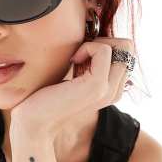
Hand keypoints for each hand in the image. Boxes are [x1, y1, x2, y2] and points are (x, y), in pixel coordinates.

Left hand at [10, 37, 134, 140]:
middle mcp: (114, 92)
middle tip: (78, 55)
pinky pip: (104, 50)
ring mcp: (107, 90)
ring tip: (75, 59)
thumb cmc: (45, 98)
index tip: (79, 58)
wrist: (33, 122)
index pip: (125, 53)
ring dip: (95, 44)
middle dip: (102, 42)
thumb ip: (88, 65)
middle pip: (127, 48)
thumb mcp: (72, 78)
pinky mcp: (97, 86)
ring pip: (122, 47)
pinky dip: (86, 47)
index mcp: (112, 90)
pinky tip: (71, 61)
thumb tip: (96, 38)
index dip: (103, 46)